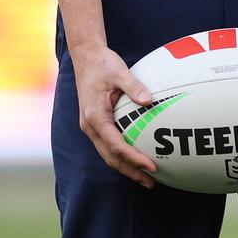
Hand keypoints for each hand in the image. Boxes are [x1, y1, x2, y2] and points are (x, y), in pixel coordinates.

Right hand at [70, 43, 156, 188]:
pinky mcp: (95, 123)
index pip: (116, 146)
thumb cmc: (102, 63)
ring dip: (126, 167)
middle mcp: (90, 126)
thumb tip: (150, 100)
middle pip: (111, 157)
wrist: (86, 56)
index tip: (151, 166)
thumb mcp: (119, 71)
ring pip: (108, 154)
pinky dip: (121, 155)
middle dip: (131, 172)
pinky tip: (135, 157)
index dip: (134, 159)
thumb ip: (134, 86)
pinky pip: (108, 145)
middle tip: (151, 182)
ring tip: (146, 177)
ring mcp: (91, 126)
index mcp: (95, 117)